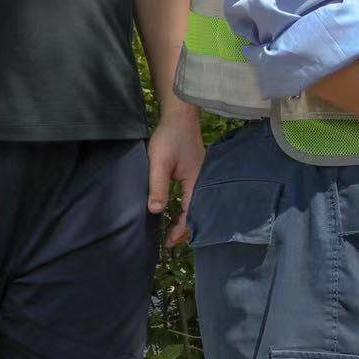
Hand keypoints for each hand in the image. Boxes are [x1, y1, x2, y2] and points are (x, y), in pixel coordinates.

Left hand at [147, 105, 205, 247]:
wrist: (179, 116)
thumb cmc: (169, 138)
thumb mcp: (159, 162)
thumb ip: (158, 186)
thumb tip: (156, 211)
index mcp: (197, 181)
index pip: (191, 212)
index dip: (181, 229)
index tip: (169, 242)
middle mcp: (203, 181)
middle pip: (198, 211)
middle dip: (185, 229)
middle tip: (170, 241)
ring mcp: (202, 176)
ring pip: (196, 204)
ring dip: (186, 219)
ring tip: (173, 231)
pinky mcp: (196, 173)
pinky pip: (194, 196)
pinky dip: (186, 207)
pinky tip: (177, 211)